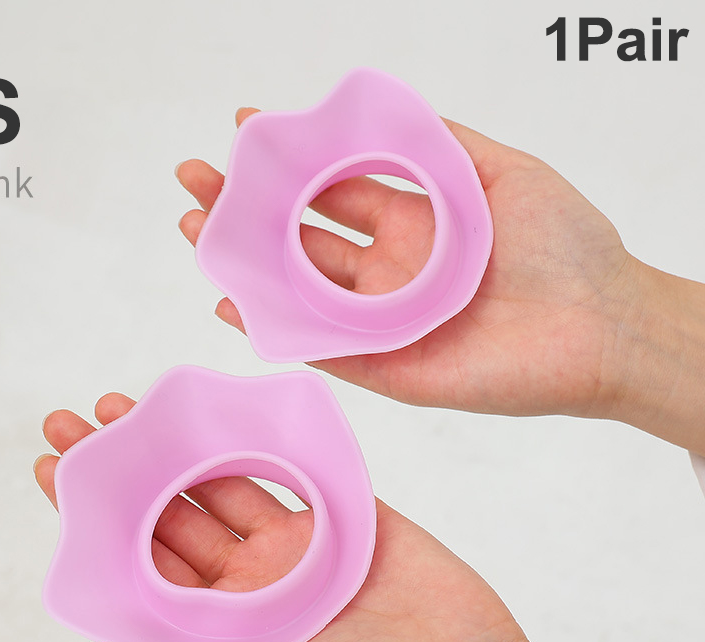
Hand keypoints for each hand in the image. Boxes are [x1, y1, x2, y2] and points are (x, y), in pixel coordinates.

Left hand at [35, 395, 666, 641]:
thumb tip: (105, 637)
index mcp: (225, 624)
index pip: (142, 562)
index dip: (95, 519)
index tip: (56, 470)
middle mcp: (250, 578)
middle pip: (168, 512)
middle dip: (119, 469)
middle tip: (71, 421)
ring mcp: (292, 538)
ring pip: (215, 477)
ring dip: (169, 442)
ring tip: (121, 404)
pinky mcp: (334, 506)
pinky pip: (281, 463)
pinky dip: (243, 437)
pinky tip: (203, 410)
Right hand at [178, 111, 704, 454]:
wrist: (603, 325)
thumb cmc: (567, 246)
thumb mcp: (505, 172)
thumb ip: (443, 145)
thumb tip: (383, 113)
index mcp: (413, 224)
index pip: (334, 190)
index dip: (289, 164)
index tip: (246, 132)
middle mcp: (389, 272)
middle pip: (302, 238)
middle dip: (247, 209)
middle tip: (196, 182)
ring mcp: (384, 322)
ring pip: (300, 292)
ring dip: (245, 264)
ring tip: (197, 232)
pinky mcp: (389, 369)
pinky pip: (322, 350)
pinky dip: (275, 329)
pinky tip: (233, 301)